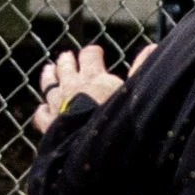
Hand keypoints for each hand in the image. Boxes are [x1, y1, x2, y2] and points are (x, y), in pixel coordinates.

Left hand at [33, 42, 153, 132]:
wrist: (96, 146)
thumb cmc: (119, 120)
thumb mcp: (135, 92)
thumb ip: (141, 69)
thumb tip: (153, 47)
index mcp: (94, 77)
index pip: (90, 56)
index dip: (93, 52)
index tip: (96, 51)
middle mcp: (72, 86)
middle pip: (66, 66)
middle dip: (67, 60)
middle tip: (68, 56)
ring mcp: (57, 103)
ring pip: (49, 84)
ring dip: (49, 76)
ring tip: (49, 69)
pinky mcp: (49, 123)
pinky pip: (41, 113)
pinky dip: (42, 110)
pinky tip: (42, 108)